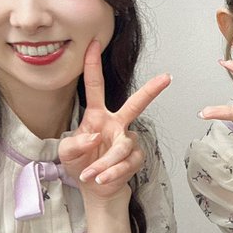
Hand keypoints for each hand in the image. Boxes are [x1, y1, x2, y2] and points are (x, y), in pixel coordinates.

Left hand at [58, 39, 170, 201]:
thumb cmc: (81, 164)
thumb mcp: (66, 152)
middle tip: (166, 78)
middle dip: (151, 90)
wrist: (96, 188)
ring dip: (105, 163)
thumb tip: (95, 137)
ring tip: (92, 175)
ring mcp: (128, 141)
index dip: (92, 65)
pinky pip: (127, 163)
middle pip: (136, 104)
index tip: (93, 44)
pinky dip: (112, 173)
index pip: (95, 86)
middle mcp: (116, 124)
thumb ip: (75, 143)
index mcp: (97, 116)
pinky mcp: (136, 158)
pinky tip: (102, 179)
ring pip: (122, 146)